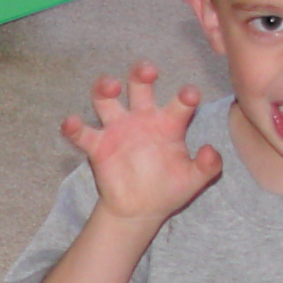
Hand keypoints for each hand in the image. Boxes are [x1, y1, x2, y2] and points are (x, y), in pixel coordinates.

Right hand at [60, 61, 217, 226]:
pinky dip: (73, 127)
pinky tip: (71, 123)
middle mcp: (142, 119)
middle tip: (147, 71)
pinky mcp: (98, 147)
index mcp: (168, 123)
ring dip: (104, 87)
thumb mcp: (193, 181)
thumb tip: (211, 151)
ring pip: (106, 99)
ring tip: (111, 86)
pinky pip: (82, 133)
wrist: (140, 211)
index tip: (189, 95)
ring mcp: (117, 130)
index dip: (186, 95)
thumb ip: (207, 167)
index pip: (179, 102)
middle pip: (139, 85)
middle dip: (141, 73)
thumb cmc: (168, 190)